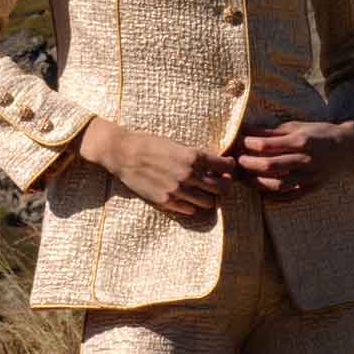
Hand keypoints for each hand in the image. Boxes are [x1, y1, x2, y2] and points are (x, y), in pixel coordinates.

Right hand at [76, 117, 236, 221]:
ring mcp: (177, 190)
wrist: (123, 153)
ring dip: (210, 197)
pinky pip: (189, 210)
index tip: (227, 167)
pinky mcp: (166, 201)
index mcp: (193, 156)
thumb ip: (196, 156)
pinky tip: (188, 198)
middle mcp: (188, 175)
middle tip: (220, 182)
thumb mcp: (177, 144)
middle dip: (224, 185)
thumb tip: (215, 164)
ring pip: (208, 202)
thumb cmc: (150, 143)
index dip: (230, 167)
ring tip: (204, 192)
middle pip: (221, 188)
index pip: (225, 167)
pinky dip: (193, 206)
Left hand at [231, 118, 353, 203]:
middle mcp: (305, 160)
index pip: (267, 145)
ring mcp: (309, 177)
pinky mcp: (312, 189)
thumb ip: (272, 131)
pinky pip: (289, 197)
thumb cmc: (319, 133)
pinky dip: (273, 197)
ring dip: (256, 183)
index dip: (248, 144)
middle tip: (236, 161)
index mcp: (301, 141)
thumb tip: (246, 130)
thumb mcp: (297, 127)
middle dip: (248, 164)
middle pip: (269, 166)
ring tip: (244, 178)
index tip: (236, 142)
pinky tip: (261, 192)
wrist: (348, 147)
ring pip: (277, 185)